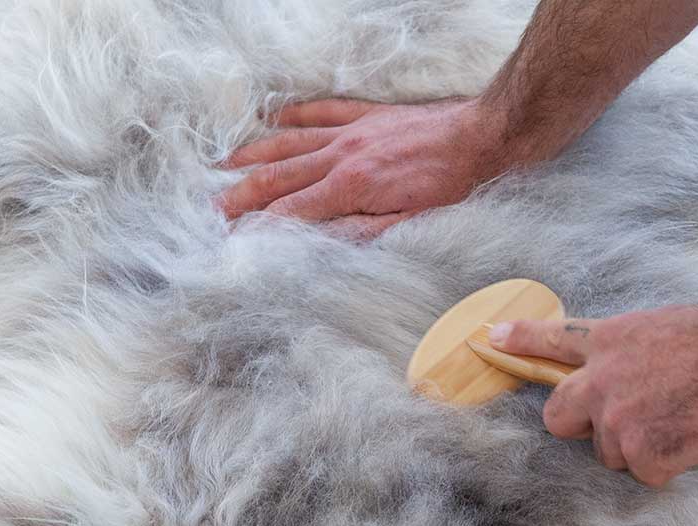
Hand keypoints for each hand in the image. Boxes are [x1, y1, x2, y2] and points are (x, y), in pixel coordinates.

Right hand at [219, 98, 508, 237]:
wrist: (485, 137)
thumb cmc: (455, 187)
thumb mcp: (411, 224)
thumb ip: (362, 233)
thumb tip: (320, 243)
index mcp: (351, 188)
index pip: (290, 212)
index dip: (257, 228)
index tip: (231, 241)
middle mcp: (342, 155)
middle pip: (278, 177)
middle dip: (241, 195)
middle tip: (211, 210)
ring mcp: (352, 131)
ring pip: (289, 142)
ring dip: (254, 155)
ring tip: (223, 166)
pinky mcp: (368, 115)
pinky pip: (323, 111)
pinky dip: (295, 115)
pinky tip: (274, 118)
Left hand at [488, 306, 697, 487]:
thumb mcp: (657, 326)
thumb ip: (625, 350)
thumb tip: (618, 369)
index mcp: (607, 342)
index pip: (549, 339)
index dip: (518, 341)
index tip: (492, 339)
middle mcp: (601, 381)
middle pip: (558, 417)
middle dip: (581, 424)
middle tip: (623, 419)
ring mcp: (619, 419)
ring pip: (610, 452)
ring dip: (639, 446)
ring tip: (679, 419)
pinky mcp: (643, 453)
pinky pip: (645, 472)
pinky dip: (669, 463)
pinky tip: (692, 436)